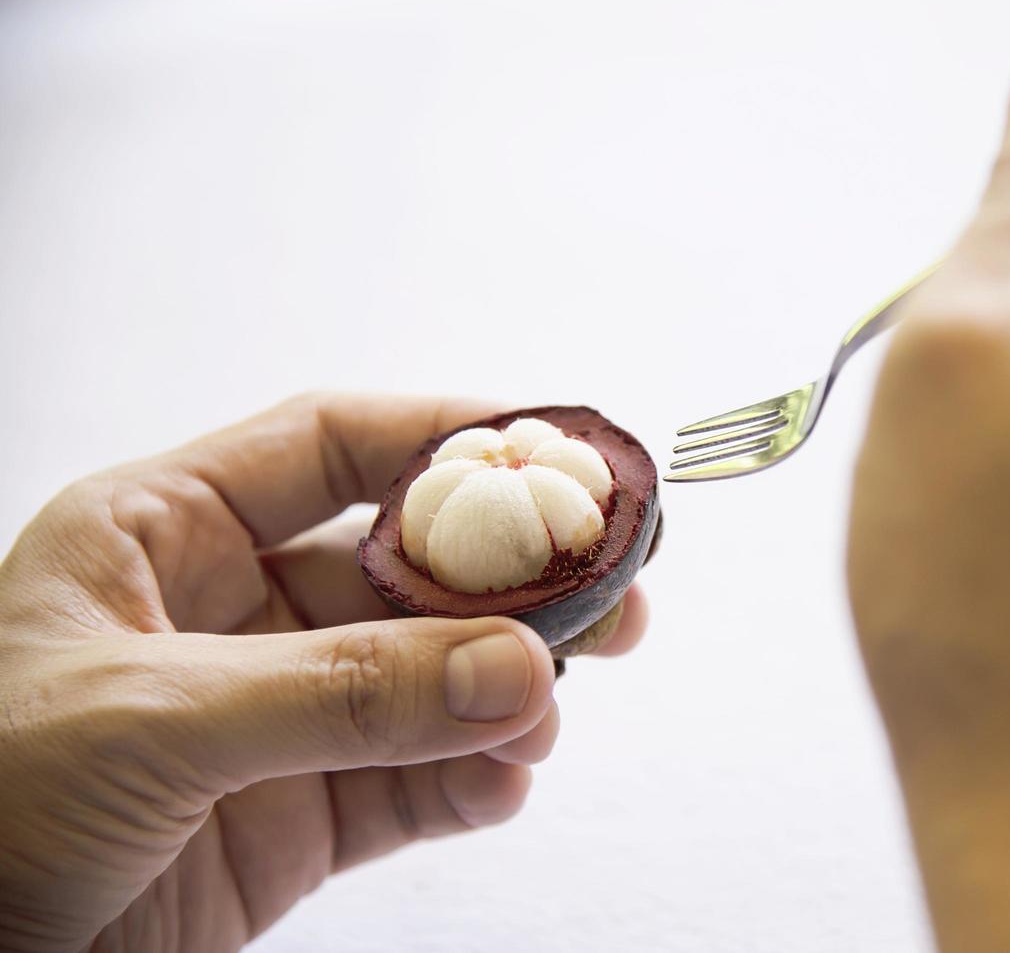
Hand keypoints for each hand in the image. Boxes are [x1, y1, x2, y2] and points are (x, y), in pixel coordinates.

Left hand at [0, 393, 648, 951]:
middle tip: (613, 590)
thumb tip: (516, 669)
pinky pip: (412, 783)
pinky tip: (502, 782)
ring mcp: (273, 717)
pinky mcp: (296, 816)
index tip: (553, 453)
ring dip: (504, 688)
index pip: (330, 448)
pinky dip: (471, 780)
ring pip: (427, 678)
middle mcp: (229, 613)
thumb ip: (342, 693)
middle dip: (511, 581)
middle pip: (406, 568)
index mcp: (163, 532)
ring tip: (547, 711)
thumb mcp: (153, 719)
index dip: (445, 437)